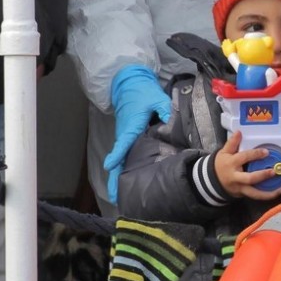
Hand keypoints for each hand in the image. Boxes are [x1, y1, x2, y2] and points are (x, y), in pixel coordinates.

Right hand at [104, 64, 171, 203]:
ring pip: (121, 159)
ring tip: (119, 196)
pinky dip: (123, 168)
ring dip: (119, 176)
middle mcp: (126, 133)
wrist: (130, 84)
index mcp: (132, 125)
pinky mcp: (128, 137)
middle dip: (115, 177)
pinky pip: (125, 155)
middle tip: (115, 196)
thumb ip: (165, 109)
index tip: (110, 166)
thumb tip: (170, 119)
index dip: (117, 154)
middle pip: (118, 159)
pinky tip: (127, 182)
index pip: (124, 142)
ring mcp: (125, 136)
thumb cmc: (143, 92)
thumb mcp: (157, 98)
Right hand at [215, 131, 280, 200]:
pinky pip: (256, 196)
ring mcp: (240, 188)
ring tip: (280, 189)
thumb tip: (239, 132)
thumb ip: (232, 143)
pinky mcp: (243, 194)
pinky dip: (267, 195)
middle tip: (274, 171)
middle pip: (250, 178)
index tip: (266, 152)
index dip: (255, 154)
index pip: (244, 158)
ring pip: (254, 193)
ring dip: (268, 193)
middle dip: (263, 176)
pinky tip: (277, 191)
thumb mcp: (224, 152)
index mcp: (231, 163)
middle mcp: (236, 177)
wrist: (212, 182)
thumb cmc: (221, 165)